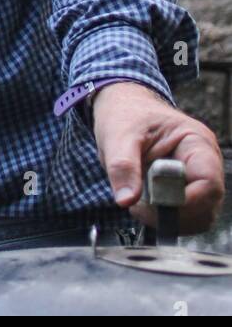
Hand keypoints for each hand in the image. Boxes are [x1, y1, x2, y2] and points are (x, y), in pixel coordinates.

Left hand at [92, 81, 225, 234]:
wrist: (122, 108)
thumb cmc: (125, 116)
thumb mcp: (117, 136)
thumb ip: (122, 167)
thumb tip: (126, 200)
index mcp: (197, 142)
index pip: (208, 183)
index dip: (185, 202)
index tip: (152, 204)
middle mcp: (206, 161)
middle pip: (208, 204)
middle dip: (175, 213)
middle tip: (139, 207)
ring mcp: (199, 176)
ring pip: (200, 215)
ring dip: (170, 218)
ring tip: (139, 204)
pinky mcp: (188, 188)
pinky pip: (188, 214)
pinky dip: (168, 217)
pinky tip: (146, 206)